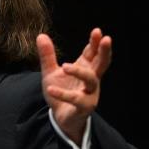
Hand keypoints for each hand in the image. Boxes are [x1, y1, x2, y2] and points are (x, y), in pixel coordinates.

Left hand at [36, 28, 111, 143]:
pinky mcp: (84, 107)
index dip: (95, 42)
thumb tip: (41, 35)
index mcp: (85, 68)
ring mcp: (90, 93)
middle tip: (106, 39)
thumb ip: (47, 56)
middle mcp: (91, 80)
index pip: (93, 53)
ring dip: (79, 72)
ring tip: (65, 66)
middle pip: (102, 64)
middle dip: (105, 52)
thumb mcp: (51, 72)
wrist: (61, 118)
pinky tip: (51, 89)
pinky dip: (63, 94)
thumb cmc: (60, 92)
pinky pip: (76, 99)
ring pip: (91, 80)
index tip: (97, 31)